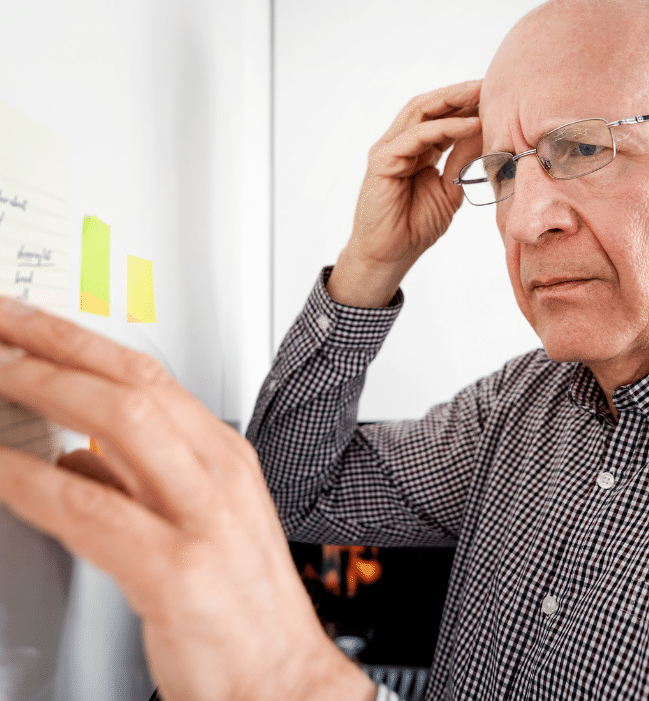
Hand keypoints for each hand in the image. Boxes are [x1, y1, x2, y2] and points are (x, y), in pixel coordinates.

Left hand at [0, 298, 375, 700]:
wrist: (281, 677)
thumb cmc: (241, 603)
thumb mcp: (201, 520)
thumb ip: (139, 481)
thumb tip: (76, 454)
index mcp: (225, 456)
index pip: (150, 376)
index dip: (84, 341)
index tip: (33, 322)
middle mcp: (219, 472)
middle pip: (134, 384)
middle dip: (57, 345)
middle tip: (1, 327)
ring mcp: (204, 517)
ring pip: (120, 423)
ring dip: (43, 391)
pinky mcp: (178, 570)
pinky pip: (92, 509)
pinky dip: (34, 481)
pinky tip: (1, 470)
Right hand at [328, 79, 482, 306]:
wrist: (390, 255)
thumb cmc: (415, 227)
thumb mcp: (449, 189)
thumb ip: (463, 160)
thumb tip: (487, 132)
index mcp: (416, 150)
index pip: (440, 117)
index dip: (466, 104)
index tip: (496, 96)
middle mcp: (400, 145)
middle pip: (429, 106)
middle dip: (460, 93)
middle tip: (490, 83)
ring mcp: (389, 151)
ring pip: (420, 113)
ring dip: (453, 101)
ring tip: (482, 93)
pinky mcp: (382, 161)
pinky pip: (416, 136)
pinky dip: (444, 128)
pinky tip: (470, 125)